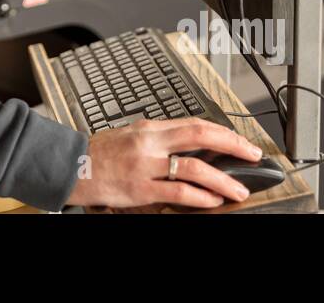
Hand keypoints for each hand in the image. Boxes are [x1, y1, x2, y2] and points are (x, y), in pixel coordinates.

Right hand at [65, 117, 263, 208]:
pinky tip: (213, 201)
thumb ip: (159, 139)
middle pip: (200, 136)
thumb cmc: (99, 153)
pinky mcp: (140, 188)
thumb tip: (191, 145)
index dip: (223, 132)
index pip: (194, 123)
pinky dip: (201, 197)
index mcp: (150, 128)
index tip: (241, 141)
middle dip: (232, 145)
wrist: (70, 166)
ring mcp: (145, 165)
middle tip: (252, 155)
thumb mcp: (131, 135)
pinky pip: (178, 191)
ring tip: (238, 189)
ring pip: (194, 167)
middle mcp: (150, 142)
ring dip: (223, 179)